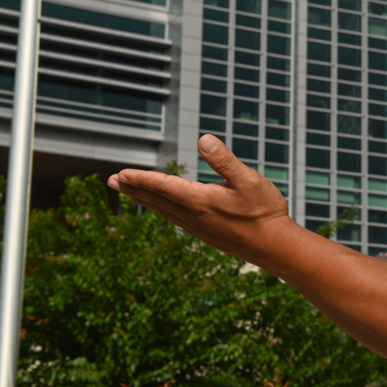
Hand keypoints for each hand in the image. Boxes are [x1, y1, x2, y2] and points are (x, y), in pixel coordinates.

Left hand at [107, 135, 292, 267]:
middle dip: (133, 188)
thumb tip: (204, 139)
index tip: (120, 173)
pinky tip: (162, 208)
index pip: (163, 186)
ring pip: (163, 210)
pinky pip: (174, 219)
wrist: (275, 247)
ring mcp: (198, 227)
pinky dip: (161, 209)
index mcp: (200, 201)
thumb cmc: (264, 212)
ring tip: (129, 192)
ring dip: (144, 199)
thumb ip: (224, 160)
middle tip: (111, 181)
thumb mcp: (248, 180)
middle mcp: (194, 216)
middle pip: (157, 199)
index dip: (141, 178)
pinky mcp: (206, 234)